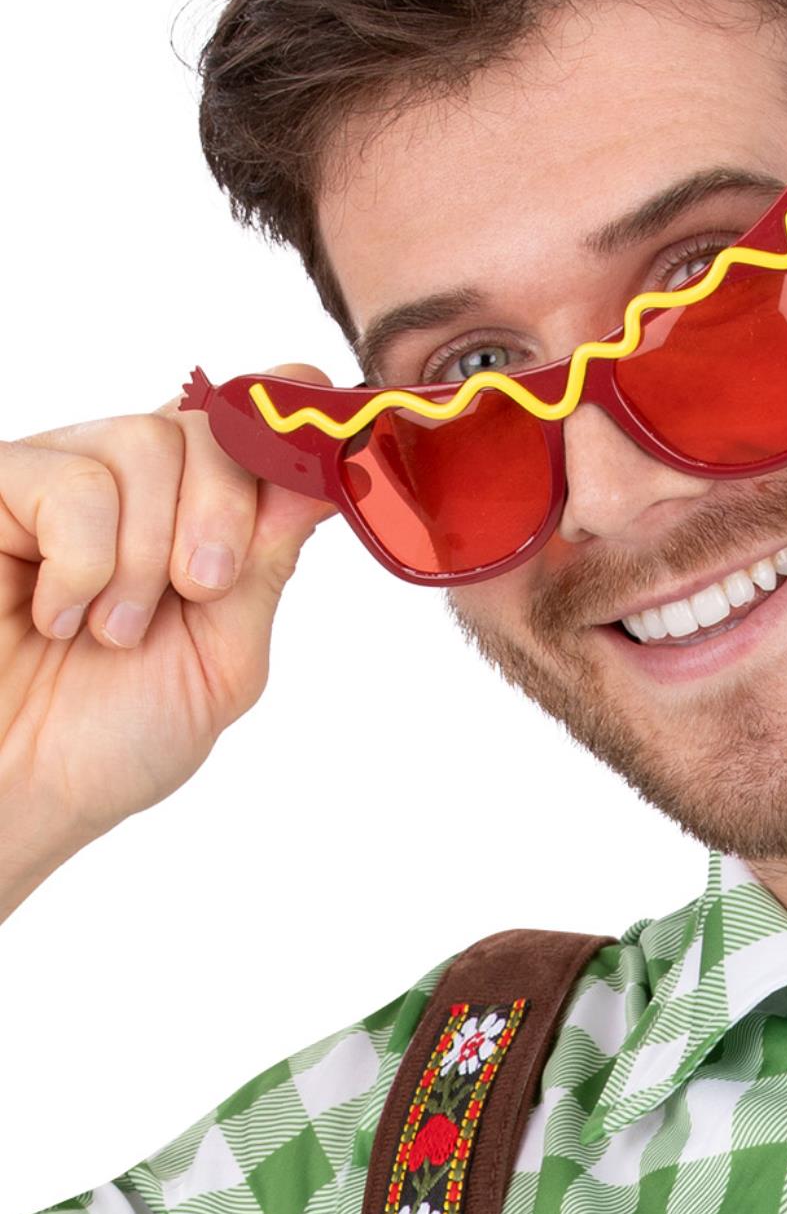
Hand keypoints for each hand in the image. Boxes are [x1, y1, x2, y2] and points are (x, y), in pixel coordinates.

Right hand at [0, 365, 339, 880]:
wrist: (10, 793)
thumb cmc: (102, 740)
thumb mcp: (220, 657)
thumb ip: (265, 563)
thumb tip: (326, 478)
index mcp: (187, 516)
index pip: (251, 423)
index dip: (291, 420)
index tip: (327, 454)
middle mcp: (122, 482)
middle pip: (209, 423)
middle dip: (225, 512)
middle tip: (200, 591)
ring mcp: (53, 476)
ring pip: (145, 441)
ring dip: (147, 556)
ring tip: (113, 630)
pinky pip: (72, 481)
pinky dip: (83, 564)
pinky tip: (57, 615)